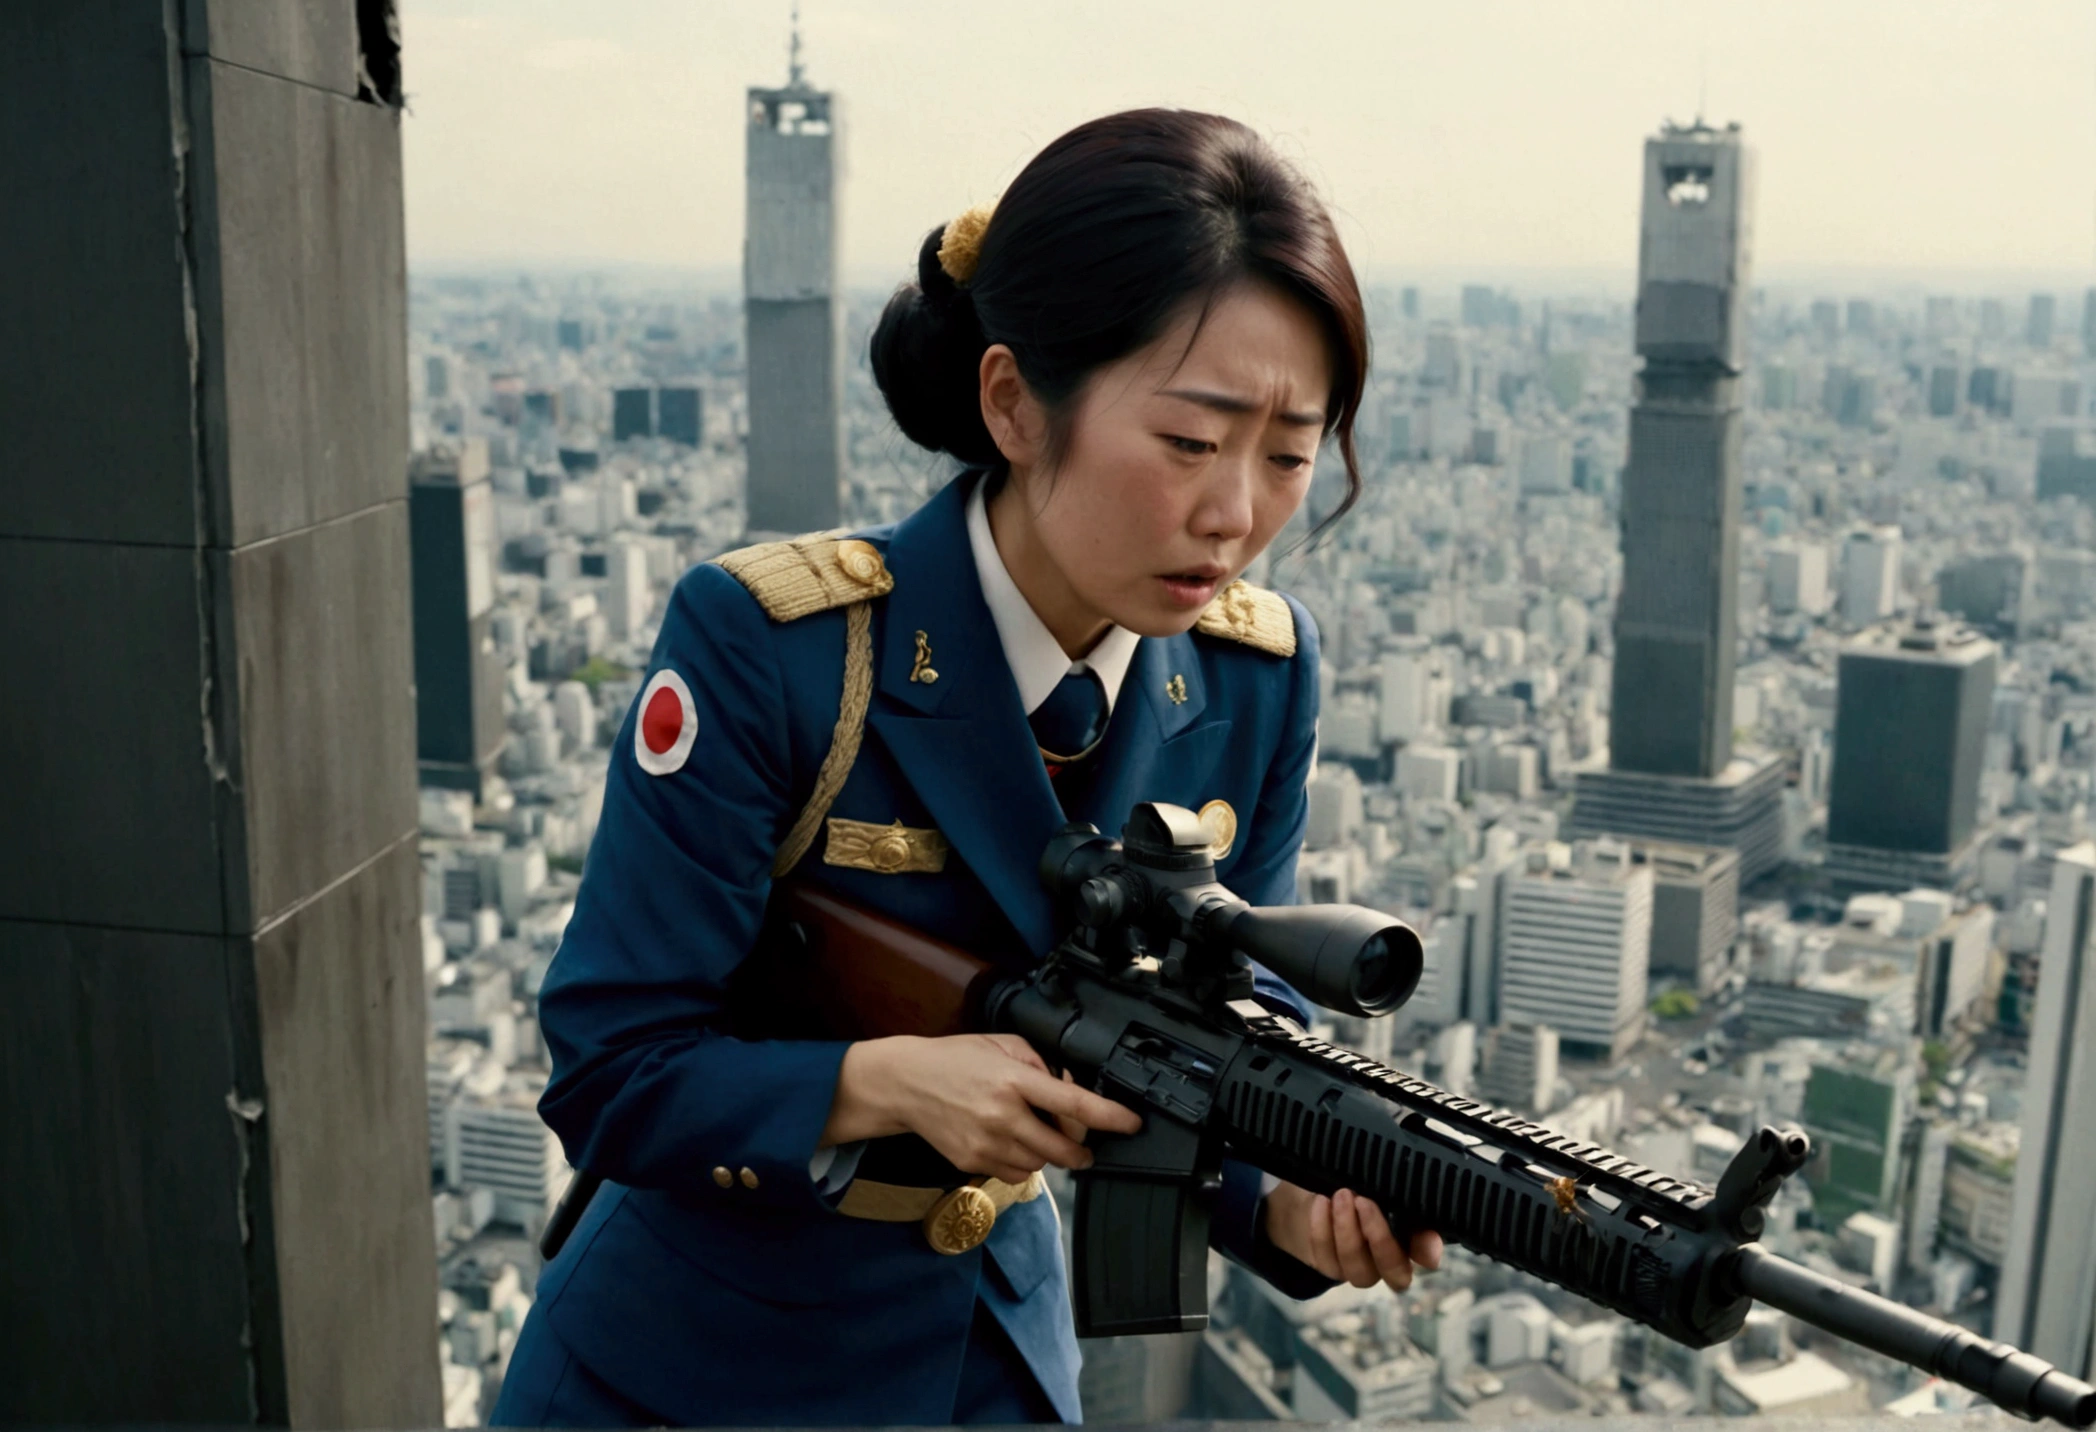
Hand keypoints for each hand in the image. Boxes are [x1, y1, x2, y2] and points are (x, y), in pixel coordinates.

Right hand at [820, 1034, 1142, 1184]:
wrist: (906, 1084)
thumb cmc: (955, 1060)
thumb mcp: (1002, 1044)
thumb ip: (1039, 1064)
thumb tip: (1068, 1086)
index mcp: (1013, 1081)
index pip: (1073, 1103)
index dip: (1109, 1116)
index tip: (1131, 1123)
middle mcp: (1002, 1116)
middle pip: (1063, 1150)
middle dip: (1082, 1150)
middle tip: (1086, 1144)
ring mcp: (986, 1144)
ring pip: (1040, 1165)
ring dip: (1048, 1154)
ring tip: (1034, 1132)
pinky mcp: (972, 1163)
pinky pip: (1015, 1174)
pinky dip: (1023, 1163)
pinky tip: (1012, 1143)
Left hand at [1261, 1182, 1443, 1291]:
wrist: (1319, 1192)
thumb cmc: (1358, 1185)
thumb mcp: (1377, 1182)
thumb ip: (1400, 1193)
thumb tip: (1416, 1195)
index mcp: (1410, 1239)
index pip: (1428, 1255)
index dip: (1428, 1250)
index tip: (1421, 1233)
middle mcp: (1389, 1262)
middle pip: (1396, 1273)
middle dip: (1380, 1238)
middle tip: (1364, 1201)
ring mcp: (1360, 1270)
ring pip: (1359, 1270)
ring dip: (1348, 1230)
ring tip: (1341, 1195)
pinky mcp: (1330, 1268)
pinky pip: (1327, 1258)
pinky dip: (1323, 1228)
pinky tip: (1322, 1202)